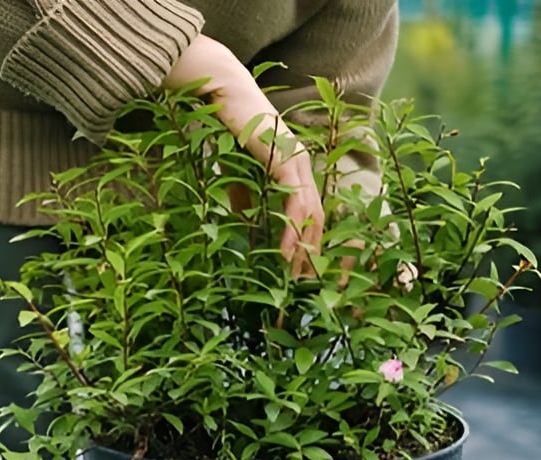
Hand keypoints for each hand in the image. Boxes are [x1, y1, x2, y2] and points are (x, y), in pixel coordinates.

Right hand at [165, 35, 323, 276]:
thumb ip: (245, 197)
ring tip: (295, 276)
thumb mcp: (236, 173)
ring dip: (304, 249)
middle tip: (303, 283)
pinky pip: (295, 205)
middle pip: (317, 217)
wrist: (223, 95)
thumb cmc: (227, 128)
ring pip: (311, 214)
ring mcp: (297, 163)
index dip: (307, 240)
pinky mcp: (286, 162)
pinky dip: (291, 232)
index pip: (309, 210)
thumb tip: (245, 223)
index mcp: (294, 167)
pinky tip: (284, 254)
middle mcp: (302, 165)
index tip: (298, 268)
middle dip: (312, 252)